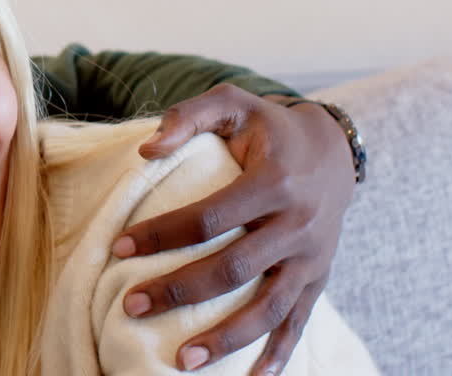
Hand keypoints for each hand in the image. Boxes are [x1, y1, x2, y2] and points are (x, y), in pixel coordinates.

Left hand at [110, 84, 354, 374]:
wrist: (333, 150)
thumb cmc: (267, 126)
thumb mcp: (232, 102)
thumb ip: (188, 116)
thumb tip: (145, 150)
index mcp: (274, 181)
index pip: (209, 217)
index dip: (162, 234)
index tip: (119, 248)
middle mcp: (298, 224)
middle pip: (232, 269)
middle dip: (179, 291)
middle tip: (131, 306)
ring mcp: (312, 257)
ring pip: (268, 308)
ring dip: (225, 338)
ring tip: (181, 361)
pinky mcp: (319, 278)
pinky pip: (299, 322)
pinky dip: (279, 354)